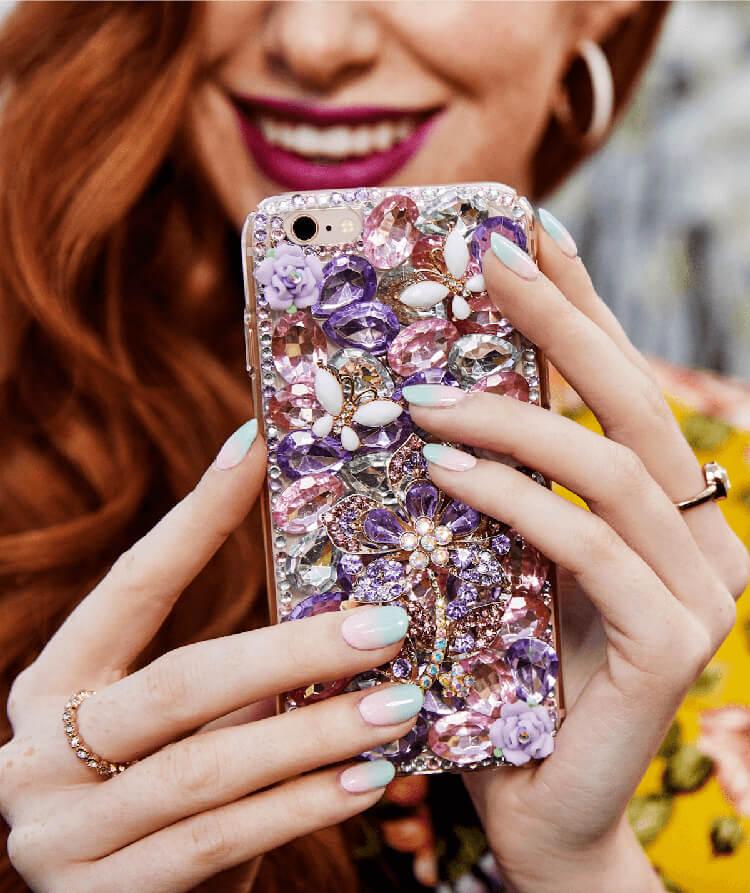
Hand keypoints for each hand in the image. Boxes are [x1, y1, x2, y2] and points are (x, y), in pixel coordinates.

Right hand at [0, 423, 421, 892]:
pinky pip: (221, 841)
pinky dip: (302, 806)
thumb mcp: (176, 728)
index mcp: (56, 685)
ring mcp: (62, 834)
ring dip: (316, 732)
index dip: (196, 517)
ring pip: (209, 767)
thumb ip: (230, 679)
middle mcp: (37, 753)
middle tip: (385, 626)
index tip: (259, 449)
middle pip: (180, 682)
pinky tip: (368, 780)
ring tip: (397, 703)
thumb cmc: (160, 797)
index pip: (133, 586)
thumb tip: (338, 608)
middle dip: (292, 650)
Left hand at [403, 215, 749, 892]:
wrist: (537, 810)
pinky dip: (516, 502)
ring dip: (513, 421)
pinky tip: (447, 476)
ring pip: (609, 467)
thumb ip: (491, 492)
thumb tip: (421, 405)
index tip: (529, 236)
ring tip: (425, 402)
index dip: (581, 306)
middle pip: (632, 402)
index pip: (619, 389)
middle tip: (488, 260)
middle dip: (560, 322)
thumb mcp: (497, 567)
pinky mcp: (673, 645)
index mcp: (661, 515)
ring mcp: (699, 593)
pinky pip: (590, 546)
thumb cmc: (506, 682)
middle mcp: (700, 540)